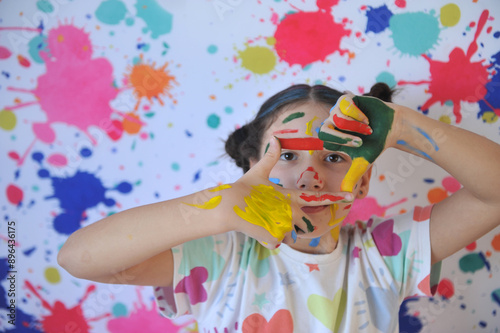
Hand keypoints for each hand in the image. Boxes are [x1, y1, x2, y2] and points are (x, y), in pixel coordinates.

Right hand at [226, 136, 352, 248]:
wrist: (228, 207)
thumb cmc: (243, 188)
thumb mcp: (258, 172)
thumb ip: (270, 157)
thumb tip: (275, 137)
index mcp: (289, 195)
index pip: (317, 197)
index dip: (335, 197)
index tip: (350, 196)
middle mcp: (291, 211)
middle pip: (307, 223)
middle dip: (301, 224)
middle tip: (282, 219)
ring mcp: (283, 225)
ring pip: (291, 234)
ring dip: (281, 231)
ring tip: (265, 221)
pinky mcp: (274, 237)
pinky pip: (277, 241)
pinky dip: (269, 237)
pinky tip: (258, 228)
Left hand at [319, 94, 395, 191]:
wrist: (391, 128)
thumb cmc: (374, 145)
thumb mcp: (362, 163)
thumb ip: (352, 177)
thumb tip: (346, 195)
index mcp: (331, 138)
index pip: (323, 141)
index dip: (341, 143)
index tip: (359, 144)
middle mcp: (331, 123)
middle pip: (325, 130)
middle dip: (345, 138)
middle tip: (361, 141)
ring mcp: (337, 110)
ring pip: (337, 118)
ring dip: (356, 126)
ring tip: (367, 128)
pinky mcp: (346, 99)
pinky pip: (345, 106)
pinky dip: (358, 114)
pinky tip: (366, 118)